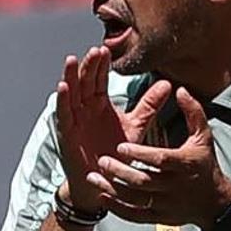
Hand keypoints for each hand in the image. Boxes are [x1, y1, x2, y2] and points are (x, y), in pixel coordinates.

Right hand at [54, 47, 171, 213]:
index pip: (99, 80)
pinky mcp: (67, 134)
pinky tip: (62, 87)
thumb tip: (168, 83)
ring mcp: (75, 120)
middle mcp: (86, 109)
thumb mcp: (136, 125)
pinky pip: (64, 115)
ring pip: (71, 94)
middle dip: (88, 66)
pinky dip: (62, 101)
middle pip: (85, 82)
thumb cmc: (117, 152)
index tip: (105, 49)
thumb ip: (149, 105)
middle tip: (94, 50)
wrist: (106, 180)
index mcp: (100, 104)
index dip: (100, 66)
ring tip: (72, 60)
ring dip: (70, 77)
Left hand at [89, 89, 230, 226]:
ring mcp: (166, 204)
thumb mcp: (204, 136)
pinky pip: (134, 215)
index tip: (121, 146)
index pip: (160, 159)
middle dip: (120, 172)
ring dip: (112, 188)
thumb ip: (193, 112)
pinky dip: (117, 207)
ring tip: (94, 177)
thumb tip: (180, 89)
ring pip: (135, 199)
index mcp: (186, 164)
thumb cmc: (205, 164)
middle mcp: (175, 186)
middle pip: (143, 181)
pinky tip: (103, 195)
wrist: (214, 202)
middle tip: (102, 160)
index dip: (140, 154)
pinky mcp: (159, 218)